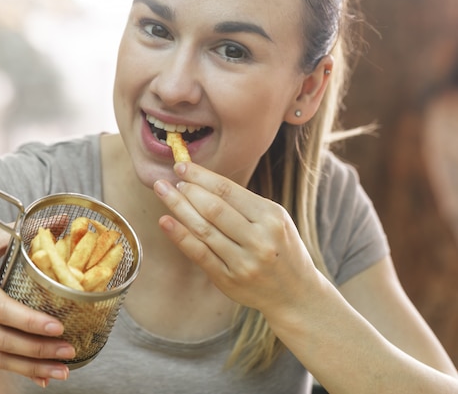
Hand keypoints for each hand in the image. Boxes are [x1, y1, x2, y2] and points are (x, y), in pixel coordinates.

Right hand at [0, 226, 73, 385]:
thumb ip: (23, 230)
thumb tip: (63, 220)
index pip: (0, 308)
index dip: (30, 321)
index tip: (58, 326)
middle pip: (1, 339)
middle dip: (38, 349)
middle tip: (69, 350)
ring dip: (31, 367)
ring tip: (63, 370)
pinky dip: (16, 369)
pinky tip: (41, 373)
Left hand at [153, 162, 322, 315]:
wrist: (296, 295)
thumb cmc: (281, 249)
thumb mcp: (275, 221)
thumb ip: (243, 204)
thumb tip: (201, 182)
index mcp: (272, 217)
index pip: (228, 190)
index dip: (201, 177)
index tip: (181, 166)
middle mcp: (259, 239)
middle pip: (213, 208)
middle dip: (187, 191)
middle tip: (167, 180)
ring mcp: (243, 262)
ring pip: (203, 229)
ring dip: (178, 208)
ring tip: (163, 193)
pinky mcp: (229, 280)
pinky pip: (199, 254)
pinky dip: (180, 236)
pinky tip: (165, 221)